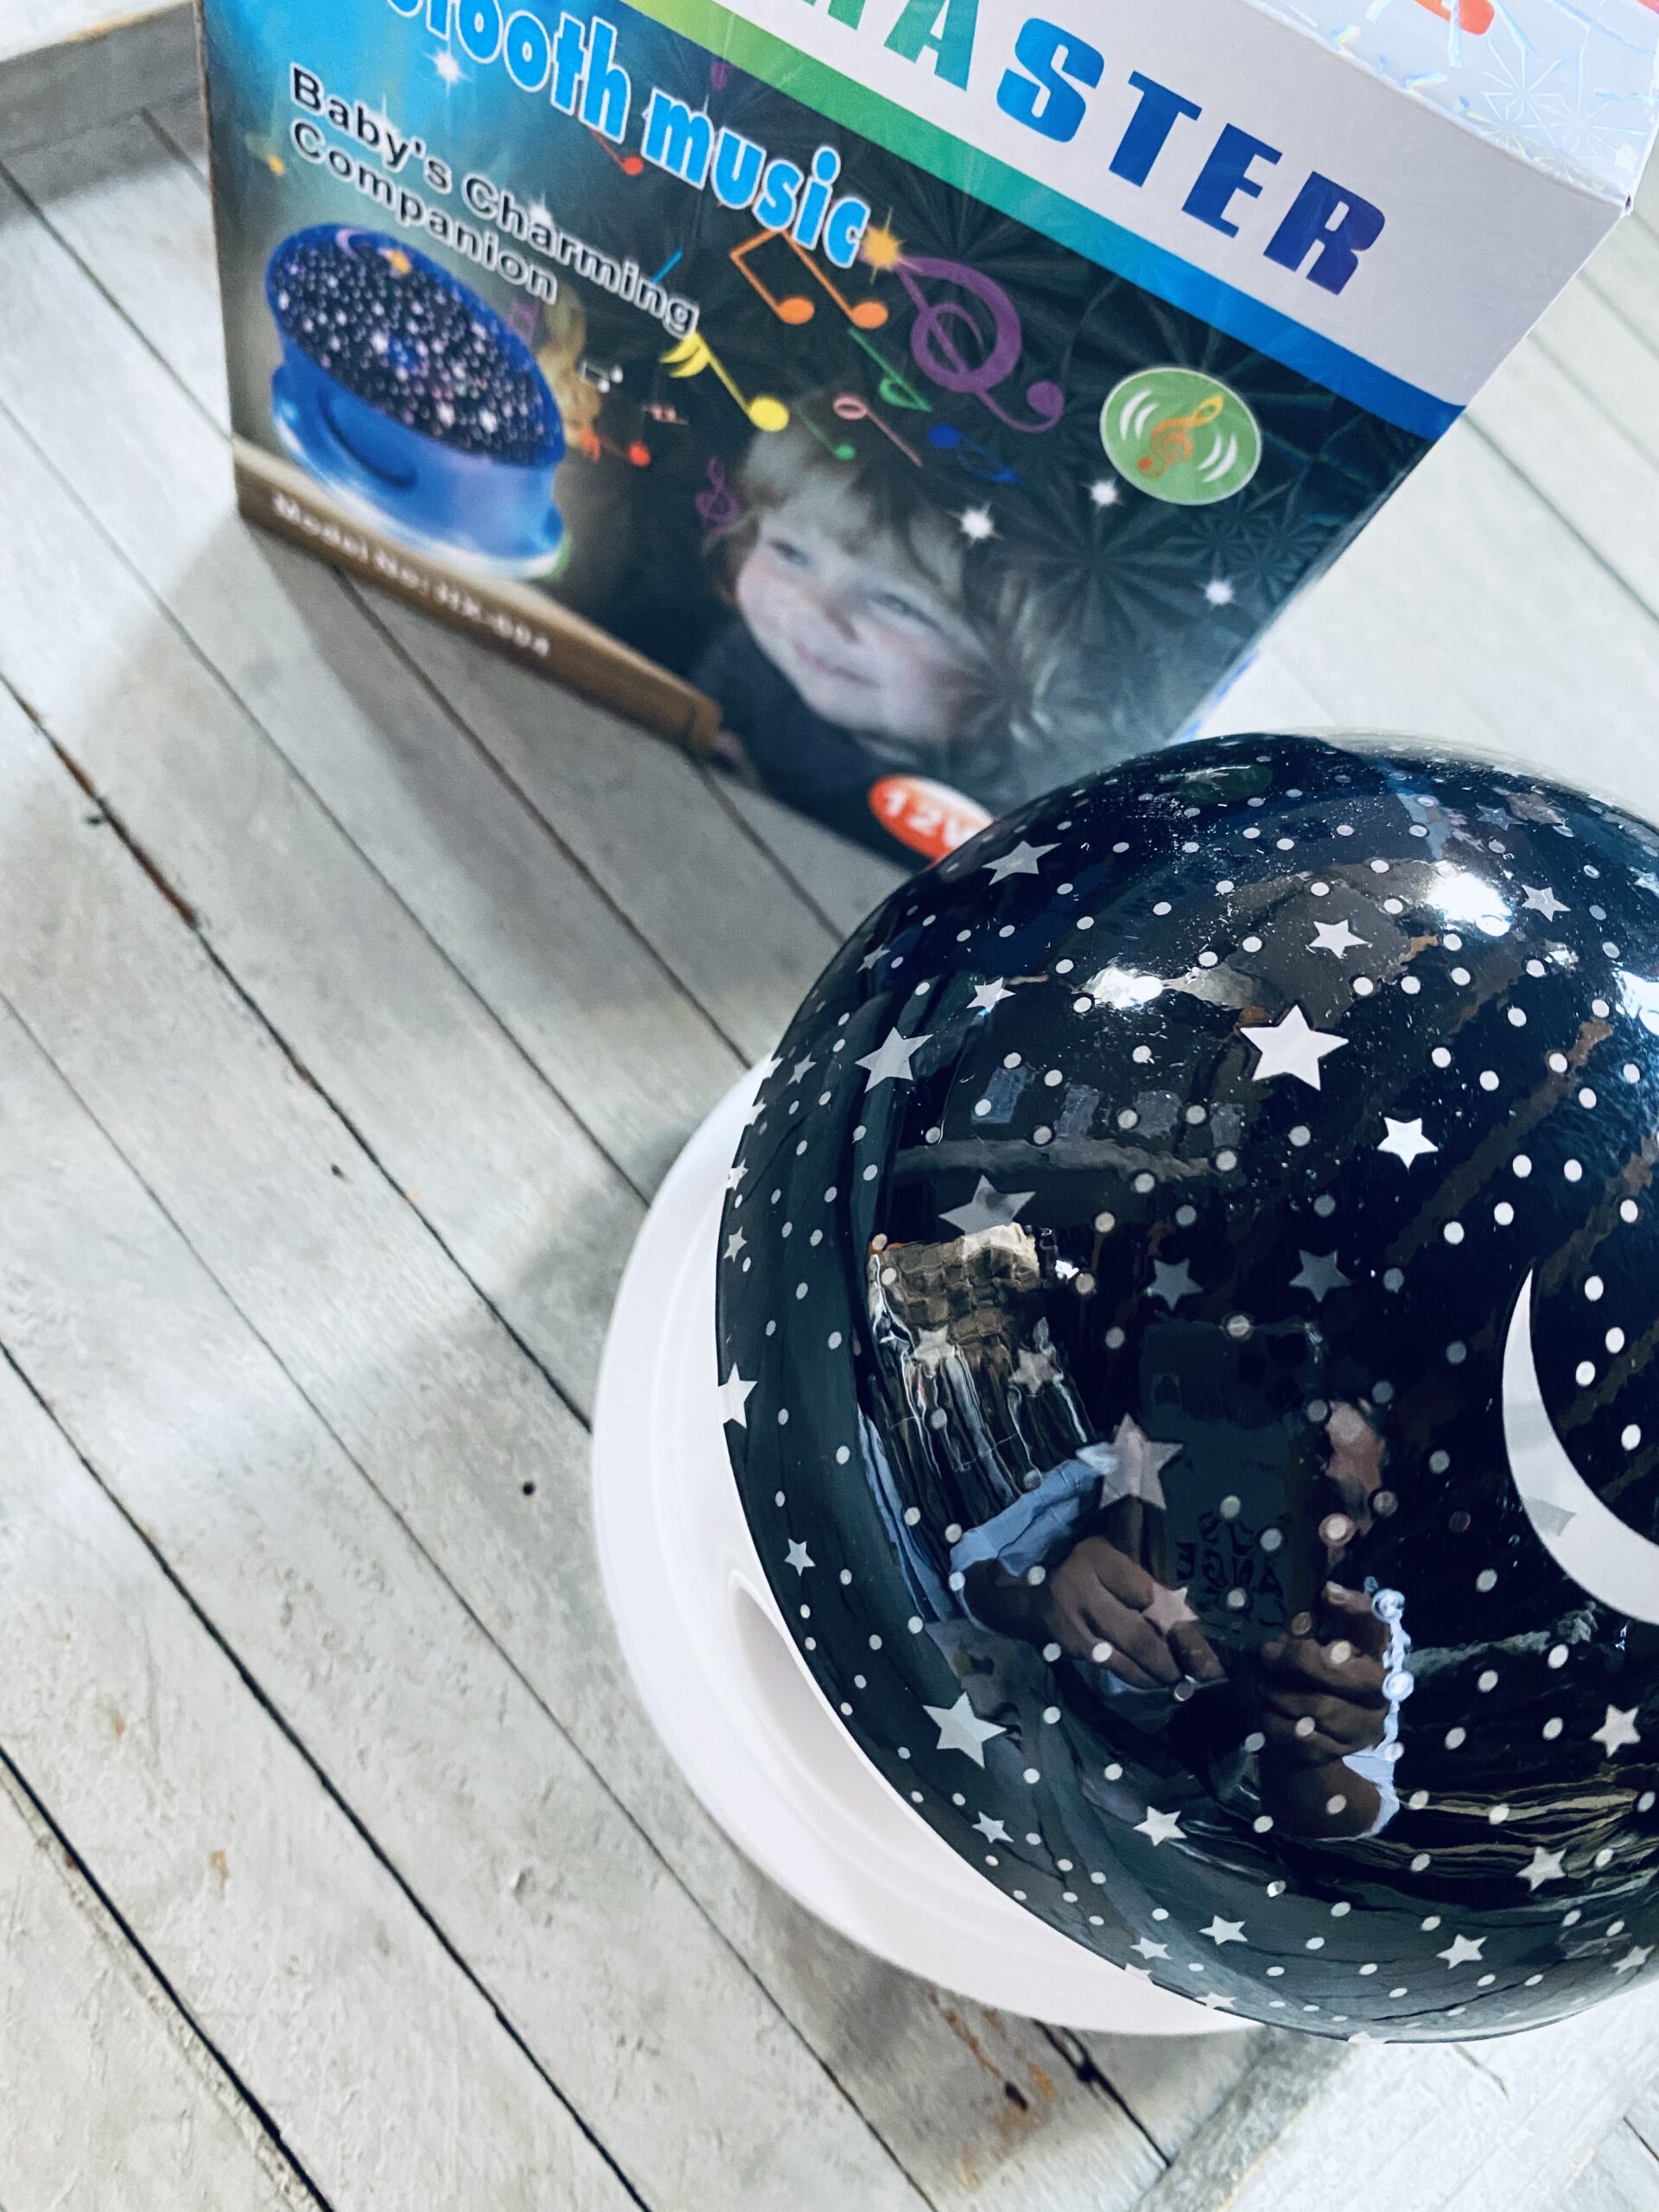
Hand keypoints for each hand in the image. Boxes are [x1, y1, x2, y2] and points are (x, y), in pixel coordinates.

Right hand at [998, 1537, 1225, 1689]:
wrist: (1031, 1598)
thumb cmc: (1082, 1570)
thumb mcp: (1108, 1551)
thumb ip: (1139, 1558)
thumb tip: (1178, 1584)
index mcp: (1096, 1559)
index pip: (1144, 1591)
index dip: (1172, 1615)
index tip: (1194, 1630)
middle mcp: (1081, 1589)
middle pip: (1136, 1629)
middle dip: (1169, 1655)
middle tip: (1196, 1672)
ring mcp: (1072, 1623)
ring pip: (1124, 1653)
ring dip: (1155, 1671)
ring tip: (1178, 1680)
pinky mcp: (1070, 1648)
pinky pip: (1109, 1665)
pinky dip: (1134, 1675)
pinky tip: (1152, 1680)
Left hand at [1255, 1582, 1391, 1834]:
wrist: (1329, 1720)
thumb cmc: (1327, 1664)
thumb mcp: (1332, 1633)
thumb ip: (1330, 1612)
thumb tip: (1329, 1591)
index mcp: (1380, 1653)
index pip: (1378, 1625)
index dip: (1356, 1608)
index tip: (1327, 1593)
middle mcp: (1381, 1691)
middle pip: (1339, 1673)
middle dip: (1295, 1661)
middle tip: (1268, 1652)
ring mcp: (1363, 1725)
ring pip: (1318, 1709)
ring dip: (1279, 1693)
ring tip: (1263, 1682)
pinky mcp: (1342, 1752)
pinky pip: (1303, 1742)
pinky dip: (1276, 1724)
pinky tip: (1267, 1710)